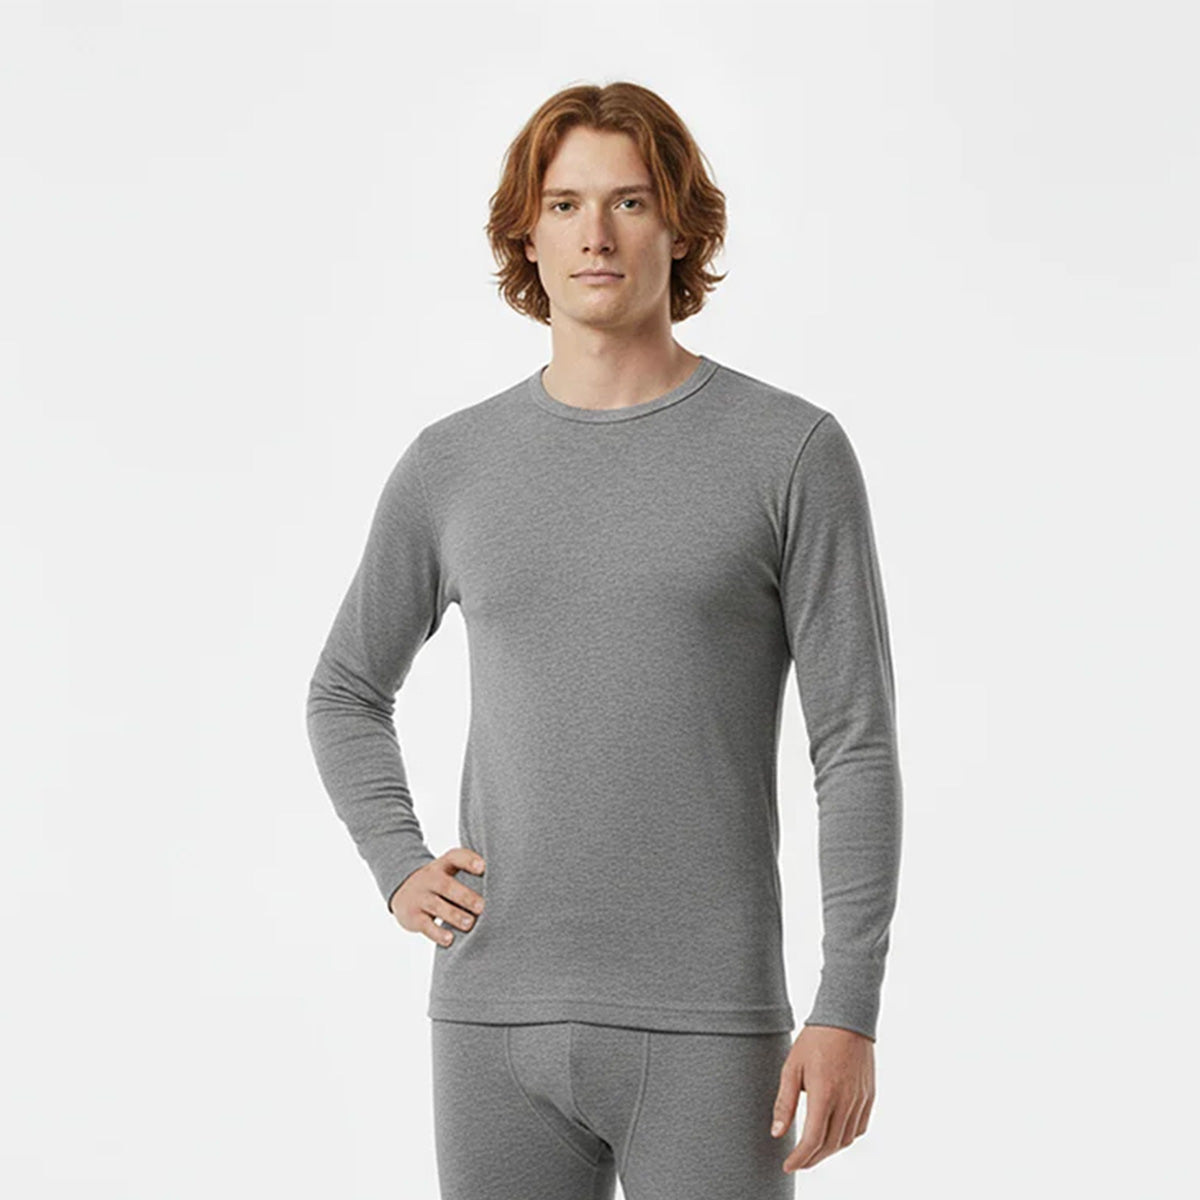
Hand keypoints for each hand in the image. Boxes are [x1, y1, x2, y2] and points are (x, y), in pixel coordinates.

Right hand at [389, 847, 485, 945]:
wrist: (402, 890)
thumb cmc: (440, 882)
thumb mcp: (449, 872)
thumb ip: (471, 873)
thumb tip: (509, 882)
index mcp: (443, 865)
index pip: (455, 857)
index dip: (469, 861)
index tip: (483, 867)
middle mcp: (430, 878)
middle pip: (447, 885)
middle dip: (465, 896)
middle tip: (482, 906)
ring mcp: (420, 897)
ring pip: (437, 906)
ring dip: (454, 915)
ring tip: (470, 924)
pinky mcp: (413, 916)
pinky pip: (425, 925)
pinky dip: (437, 933)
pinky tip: (450, 940)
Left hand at [770, 1024, 874, 1172]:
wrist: (845, 1019)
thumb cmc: (814, 1040)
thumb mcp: (792, 1068)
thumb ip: (784, 1103)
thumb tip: (776, 1133)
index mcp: (824, 1094)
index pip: (813, 1140)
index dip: (800, 1158)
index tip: (788, 1166)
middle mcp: (846, 1101)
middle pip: (830, 1145)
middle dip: (812, 1159)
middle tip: (797, 1163)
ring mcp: (860, 1099)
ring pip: (846, 1139)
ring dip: (828, 1151)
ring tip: (813, 1152)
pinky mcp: (869, 1095)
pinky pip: (859, 1127)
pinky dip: (846, 1138)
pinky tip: (833, 1135)